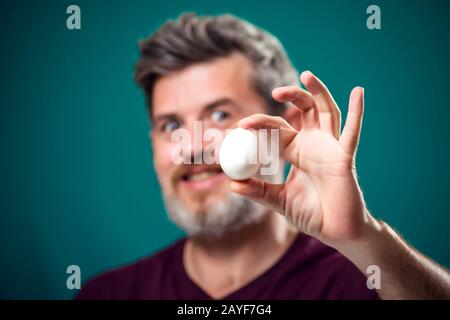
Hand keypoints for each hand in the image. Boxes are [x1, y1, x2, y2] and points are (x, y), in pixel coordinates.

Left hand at [230, 71, 375, 244]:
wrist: (335, 231)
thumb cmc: (310, 213)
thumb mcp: (279, 201)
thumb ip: (259, 192)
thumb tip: (232, 184)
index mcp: (296, 151)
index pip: (277, 128)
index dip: (260, 123)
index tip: (241, 125)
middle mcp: (313, 144)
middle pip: (304, 110)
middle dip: (291, 96)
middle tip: (274, 92)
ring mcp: (330, 148)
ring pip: (326, 111)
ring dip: (318, 92)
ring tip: (306, 75)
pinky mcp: (345, 157)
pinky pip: (351, 132)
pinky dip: (357, 112)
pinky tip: (358, 92)